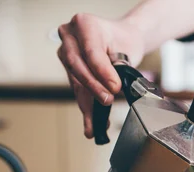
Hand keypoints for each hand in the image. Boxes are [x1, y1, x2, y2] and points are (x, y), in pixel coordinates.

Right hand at [57, 13, 144, 137]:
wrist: (122, 38)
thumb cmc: (124, 40)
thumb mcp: (127, 48)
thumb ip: (118, 65)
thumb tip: (112, 88)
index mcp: (85, 24)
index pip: (91, 52)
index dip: (102, 71)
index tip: (115, 87)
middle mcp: (70, 36)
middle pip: (77, 66)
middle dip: (93, 87)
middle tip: (107, 101)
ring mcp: (66, 52)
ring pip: (75, 81)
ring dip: (87, 104)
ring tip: (95, 125)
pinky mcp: (69, 69)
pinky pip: (77, 89)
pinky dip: (86, 107)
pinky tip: (91, 124)